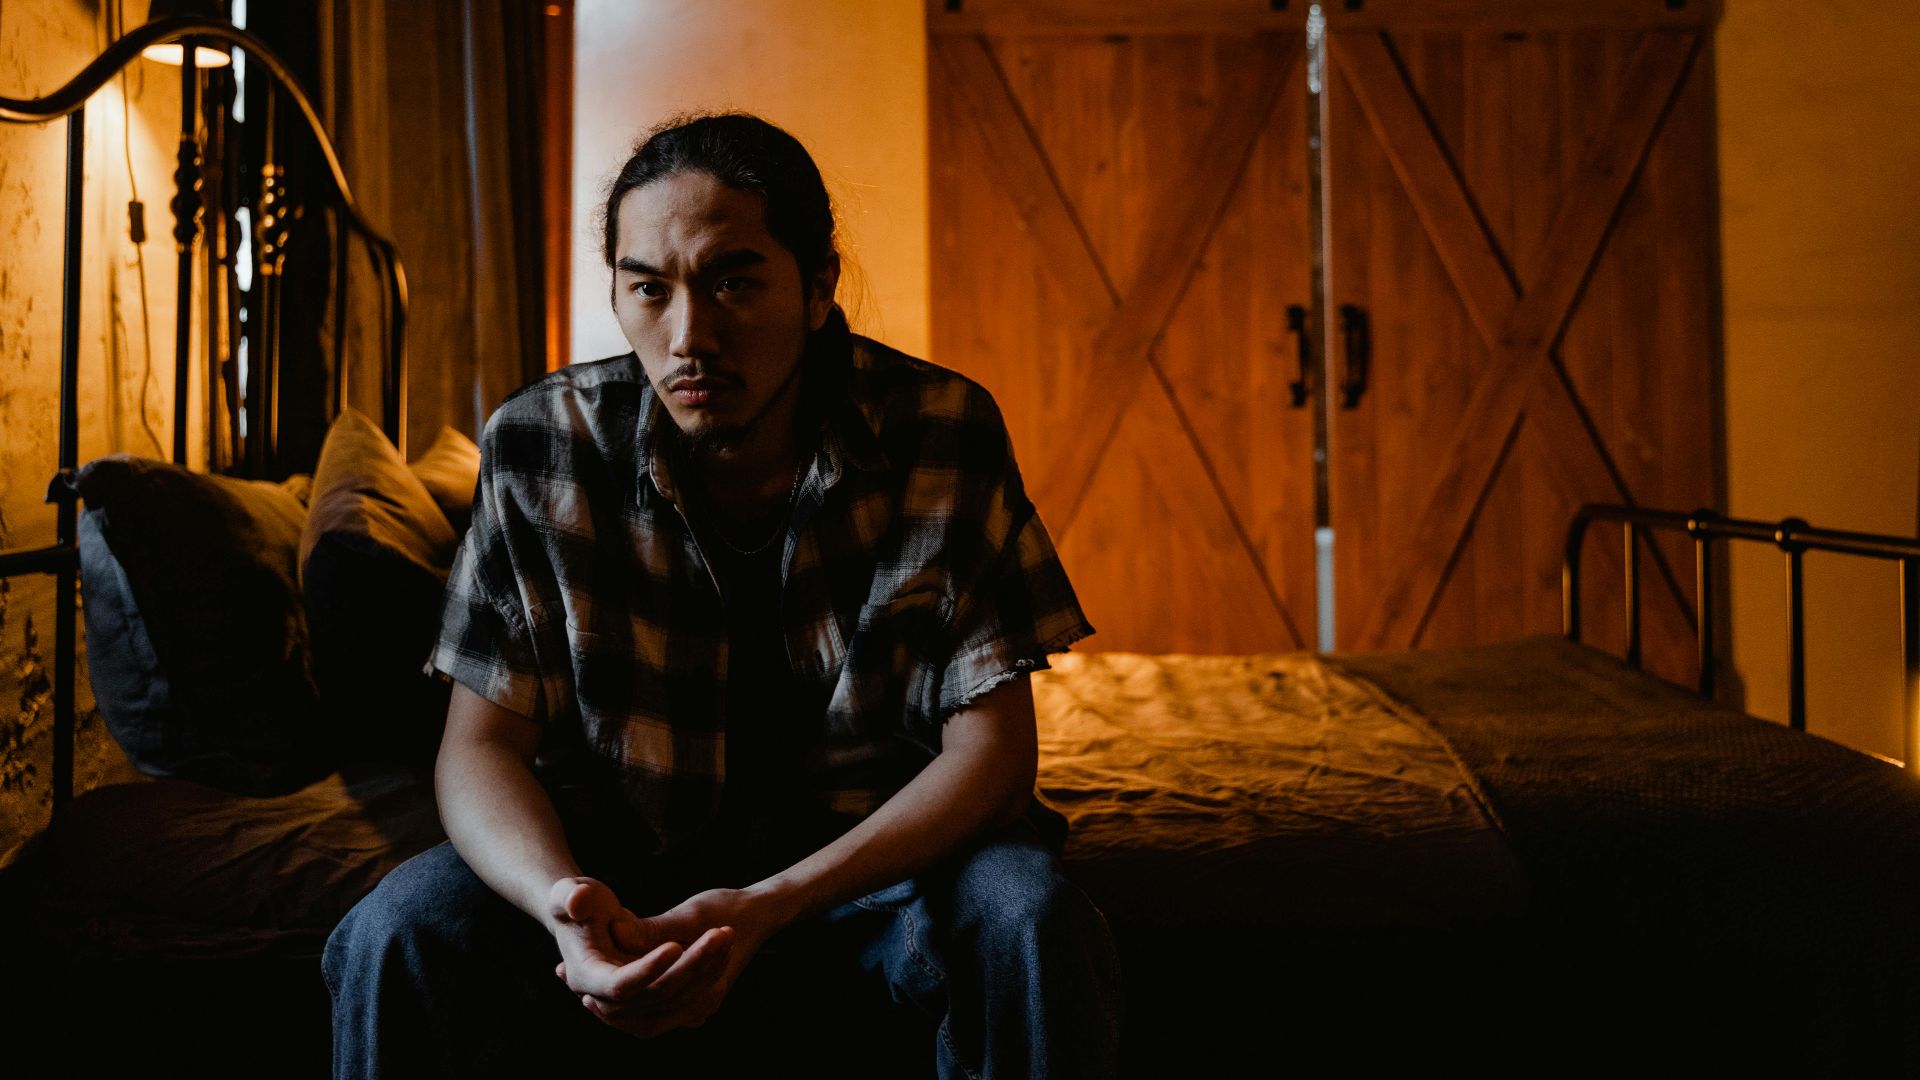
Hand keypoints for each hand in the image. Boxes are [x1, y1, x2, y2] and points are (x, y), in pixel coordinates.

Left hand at [562, 885, 787, 1038]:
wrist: (760, 911)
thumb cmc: (728, 909)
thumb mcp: (690, 915)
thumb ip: (653, 929)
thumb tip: (615, 933)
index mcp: (702, 995)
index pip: (639, 1011)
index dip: (605, 997)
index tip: (579, 975)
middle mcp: (700, 1011)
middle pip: (637, 1022)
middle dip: (603, 1003)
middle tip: (568, 978)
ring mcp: (699, 1010)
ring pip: (644, 1021)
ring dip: (614, 1004)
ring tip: (580, 983)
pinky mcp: (695, 1001)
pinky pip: (654, 1012)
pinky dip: (631, 999)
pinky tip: (609, 980)